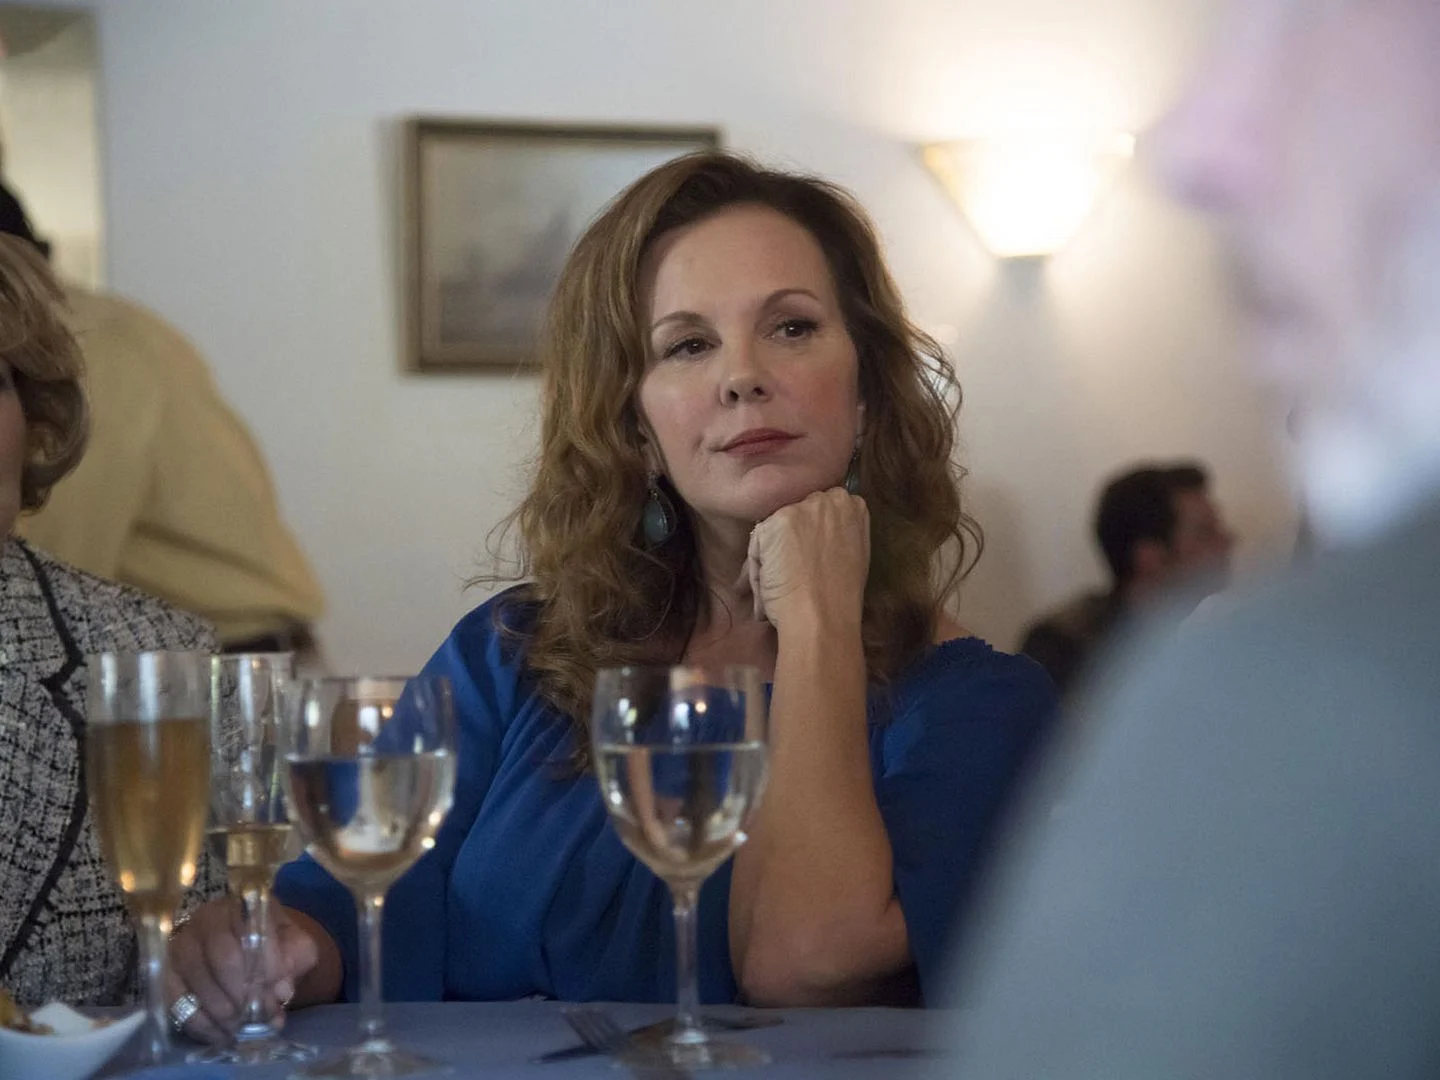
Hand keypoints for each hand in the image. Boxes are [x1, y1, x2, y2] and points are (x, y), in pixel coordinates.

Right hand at [166, 898, 318, 1044]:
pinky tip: (221, 1035)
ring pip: (197, 979)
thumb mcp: (295, 946)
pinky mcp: (165, 971)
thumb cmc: (274, 946)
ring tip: (242, 1028)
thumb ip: (295, 960)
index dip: (268, 963)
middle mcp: (207, 918)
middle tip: (259, 1015)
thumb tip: (282, 989)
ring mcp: (181, 944)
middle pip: (223, 956)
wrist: (251, 951)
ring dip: (222, 1010)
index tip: (280, 991)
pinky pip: (175, 999)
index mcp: (244, 905)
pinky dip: (200, 1022)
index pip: (253, 930)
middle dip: (244, 992)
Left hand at [739, 488, 869, 629]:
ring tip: (779, 583)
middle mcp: (828, 500)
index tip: (808, 552)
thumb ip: (838, 533)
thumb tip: (814, 530)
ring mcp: (801, 509)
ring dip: (772, 553)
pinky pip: (757, 544)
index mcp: (853, 506)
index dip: (811, 530)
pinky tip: (769, 586)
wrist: (822, 617)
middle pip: (797, 511)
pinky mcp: (775, 523)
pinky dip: (757, 567)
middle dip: (791, 535)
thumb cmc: (840, 597)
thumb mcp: (852, 553)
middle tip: (792, 568)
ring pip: (775, 528)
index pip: (824, 505)